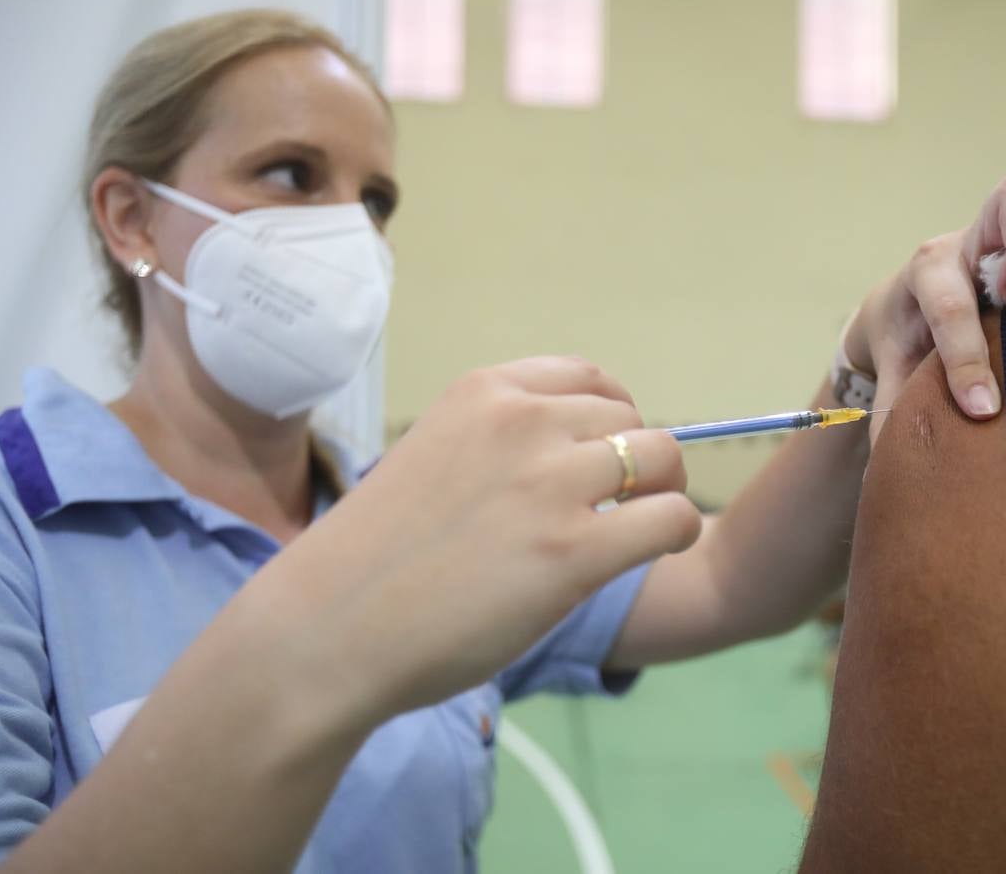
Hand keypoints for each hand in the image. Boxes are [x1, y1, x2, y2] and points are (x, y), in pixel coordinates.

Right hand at [258, 356, 700, 724]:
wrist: (330, 627)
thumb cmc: (373, 558)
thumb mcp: (432, 457)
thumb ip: (497, 445)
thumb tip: (573, 457)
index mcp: (484, 393)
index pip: (587, 378)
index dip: (610, 419)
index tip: (600, 459)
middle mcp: (523, 422)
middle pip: (630, 422)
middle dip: (633, 463)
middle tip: (615, 510)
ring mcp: (551, 484)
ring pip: (662, 460)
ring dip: (660, 494)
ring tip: (635, 531)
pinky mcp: (575, 552)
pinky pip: (671, 519)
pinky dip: (676, 533)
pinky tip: (652, 552)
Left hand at [844, 163, 1005, 436]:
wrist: (903, 298)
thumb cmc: (906, 341)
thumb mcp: (893, 375)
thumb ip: (896, 413)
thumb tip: (895, 472)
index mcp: (926, 273)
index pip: (947, 304)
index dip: (965, 359)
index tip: (982, 408)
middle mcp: (969, 238)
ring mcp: (1005, 222)